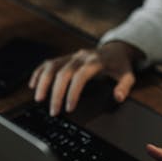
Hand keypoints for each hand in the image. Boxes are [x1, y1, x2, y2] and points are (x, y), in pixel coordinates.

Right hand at [28, 41, 143, 115]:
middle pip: (63, 73)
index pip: (81, 76)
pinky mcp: (65, 58)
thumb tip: (118, 97)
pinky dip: (39, 73)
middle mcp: (81, 57)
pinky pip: (48, 63)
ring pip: (52, 66)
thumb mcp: (128, 75)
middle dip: (56, 93)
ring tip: (39, 98)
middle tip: (54, 111)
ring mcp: (71, 56)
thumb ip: (125, 86)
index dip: (73, 91)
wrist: (114, 49)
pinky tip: (33, 85)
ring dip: (43, 82)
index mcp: (96, 61)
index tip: (69, 107)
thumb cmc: (119, 64)